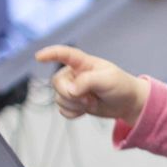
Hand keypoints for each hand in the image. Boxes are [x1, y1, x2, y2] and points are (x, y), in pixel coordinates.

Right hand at [35, 45, 149, 124]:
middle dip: (70, 94)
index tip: (39, 57)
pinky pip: (62, 109)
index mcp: (83, 63)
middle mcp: (75, 74)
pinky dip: (73, 113)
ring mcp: (73, 89)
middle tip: (89, 99)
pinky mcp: (74, 103)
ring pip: (59, 98)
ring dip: (75, 105)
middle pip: (57, 82)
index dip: (51, 53)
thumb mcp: (107, 80)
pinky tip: (85, 111)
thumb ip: (87, 81)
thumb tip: (70, 91)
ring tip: (92, 102)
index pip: (65, 54)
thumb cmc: (121, 86)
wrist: (127, 104)